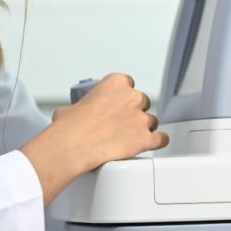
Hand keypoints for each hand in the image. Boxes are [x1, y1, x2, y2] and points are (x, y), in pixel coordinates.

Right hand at [21, 72, 169, 204]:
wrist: (72, 146)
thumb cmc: (69, 127)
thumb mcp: (72, 107)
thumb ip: (84, 106)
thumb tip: (78, 115)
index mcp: (115, 84)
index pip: (128, 84)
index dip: (123, 96)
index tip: (118, 104)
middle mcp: (132, 98)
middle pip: (142, 102)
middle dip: (133, 112)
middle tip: (121, 124)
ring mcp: (141, 118)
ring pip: (151, 121)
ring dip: (142, 128)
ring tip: (129, 138)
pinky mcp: (145, 138)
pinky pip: (161, 139)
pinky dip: (157, 142)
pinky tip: (152, 144)